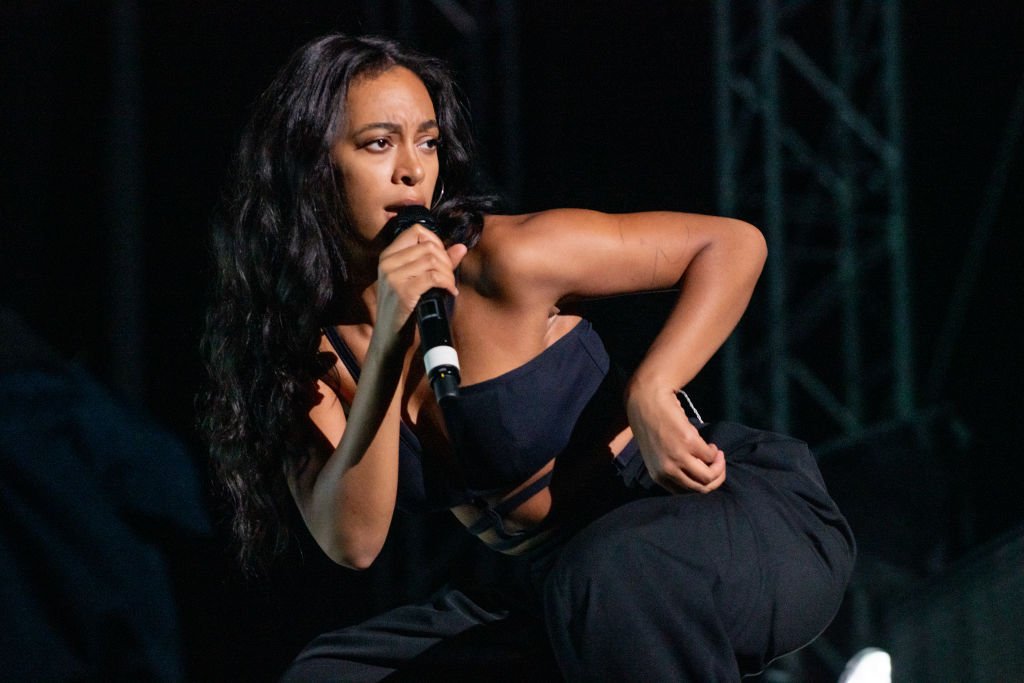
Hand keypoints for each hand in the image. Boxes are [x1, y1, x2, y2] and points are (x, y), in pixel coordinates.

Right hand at [375, 224, 467, 348]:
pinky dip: (447, 283)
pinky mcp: (402, 291)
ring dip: (448, 274)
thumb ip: (438, 263)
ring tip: (449, 287)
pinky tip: (449, 293)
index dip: (436, 241)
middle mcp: (387, 262)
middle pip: (428, 246)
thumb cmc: (404, 310)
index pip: (416, 230)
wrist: (389, 339)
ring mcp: (392, 276)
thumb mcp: (418, 282)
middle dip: (446, 261)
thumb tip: (461, 247)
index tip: (443, 260)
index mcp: (388, 256)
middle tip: (449, 278)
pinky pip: (433, 277)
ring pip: (432, 260)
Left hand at [625, 385, 725, 493]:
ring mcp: (678, 457)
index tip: (706, 473)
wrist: (648, 401)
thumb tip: (697, 476)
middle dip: (715, 479)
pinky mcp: (689, 443)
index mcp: (658, 476)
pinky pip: (710, 455)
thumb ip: (672, 468)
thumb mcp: (657, 455)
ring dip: (719, 468)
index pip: (686, 494)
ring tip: (718, 456)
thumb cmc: (653, 426)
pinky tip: (711, 445)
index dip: (701, 485)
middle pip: (701, 489)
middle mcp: (667, 471)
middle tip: (718, 466)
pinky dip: (715, 452)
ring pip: (708, 477)